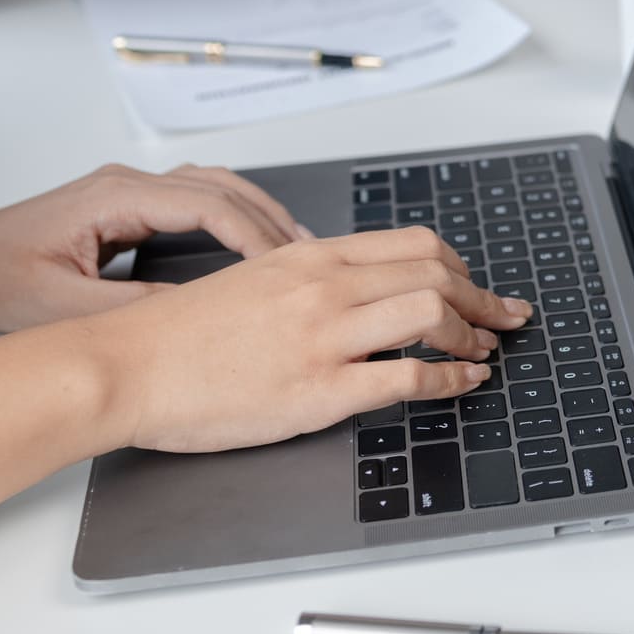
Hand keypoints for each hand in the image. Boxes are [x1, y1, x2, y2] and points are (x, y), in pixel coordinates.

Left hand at [0, 164, 310, 332]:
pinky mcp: (130, 203)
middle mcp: (129, 183)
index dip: (255, 236)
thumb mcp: (67, 306)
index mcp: (116, 198)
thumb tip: (199, 315)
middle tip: (313, 258)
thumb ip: (134, 309)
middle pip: (222, 188)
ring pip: (216, 187)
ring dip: (258, 214)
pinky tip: (255, 243)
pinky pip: (199, 199)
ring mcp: (131, 188)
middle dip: (271, 222)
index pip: (208, 205)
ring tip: (298, 249)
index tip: (287, 267)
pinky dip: (235, 216)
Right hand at [89, 228, 535, 452]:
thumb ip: (307, 278)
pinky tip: (462, 385)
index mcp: (309, 257)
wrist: (127, 366)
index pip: (412, 244)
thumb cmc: (179, 334)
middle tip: (506, 319)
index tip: (478, 285)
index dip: (460, 267)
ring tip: (485, 353)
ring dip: (472, 334)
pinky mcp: (318, 389)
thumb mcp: (253, 280)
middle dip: (484, 297)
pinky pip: (407, 376)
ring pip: (431, 312)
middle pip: (435, 271)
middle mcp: (324, 286)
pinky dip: (450, 379)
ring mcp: (324, 336)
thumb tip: (358, 287)